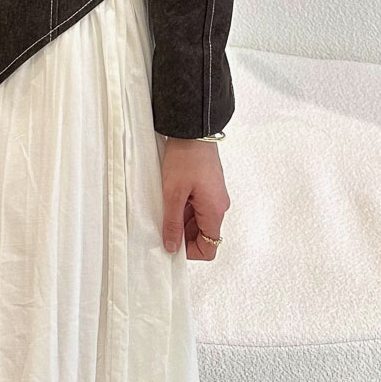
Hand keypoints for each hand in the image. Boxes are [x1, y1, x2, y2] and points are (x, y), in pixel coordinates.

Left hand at [159, 136, 229, 260]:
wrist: (193, 128)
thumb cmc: (186, 157)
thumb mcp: (173, 194)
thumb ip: (172, 223)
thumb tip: (172, 246)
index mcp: (215, 211)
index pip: (210, 248)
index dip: (190, 253)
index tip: (171, 245)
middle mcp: (219, 206)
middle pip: (203, 235)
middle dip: (183, 235)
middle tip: (162, 226)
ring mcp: (214, 195)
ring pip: (199, 220)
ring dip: (182, 220)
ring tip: (163, 208)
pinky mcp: (208, 185)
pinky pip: (198, 206)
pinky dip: (184, 207)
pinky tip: (169, 198)